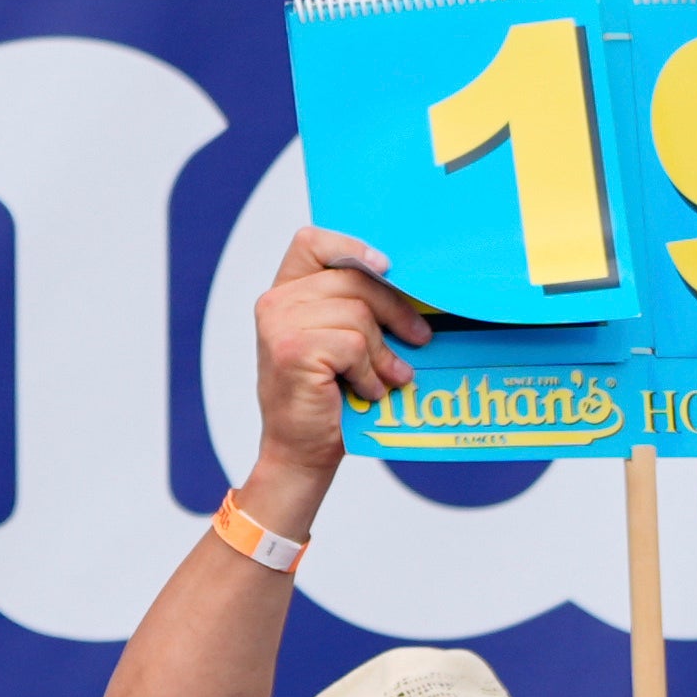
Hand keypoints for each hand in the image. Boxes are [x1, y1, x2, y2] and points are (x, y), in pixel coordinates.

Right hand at [250, 225, 427, 484]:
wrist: (300, 455)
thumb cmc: (326, 401)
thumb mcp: (338, 344)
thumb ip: (353, 307)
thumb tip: (410, 287)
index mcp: (284, 293)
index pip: (311, 242)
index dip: (352, 247)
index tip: (387, 268)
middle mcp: (275, 303)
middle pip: (352, 278)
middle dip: (395, 308)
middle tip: (420, 338)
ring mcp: (280, 325)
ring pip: (358, 314)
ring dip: (384, 352)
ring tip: (391, 377)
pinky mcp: (293, 350)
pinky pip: (354, 345)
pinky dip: (371, 373)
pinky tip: (370, 391)